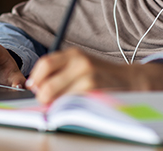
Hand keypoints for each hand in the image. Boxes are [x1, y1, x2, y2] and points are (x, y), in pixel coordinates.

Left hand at [25, 47, 162, 104]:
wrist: (129, 80)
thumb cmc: (100, 74)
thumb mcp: (80, 65)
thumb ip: (59, 71)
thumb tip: (36, 85)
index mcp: (73, 54)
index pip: (45, 64)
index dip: (35, 78)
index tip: (34, 87)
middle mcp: (80, 62)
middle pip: (47, 83)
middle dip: (42, 96)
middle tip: (45, 101)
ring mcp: (88, 78)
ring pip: (58, 96)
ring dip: (55, 104)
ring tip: (60, 105)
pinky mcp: (94, 92)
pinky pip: (71, 104)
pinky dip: (68, 108)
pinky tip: (73, 107)